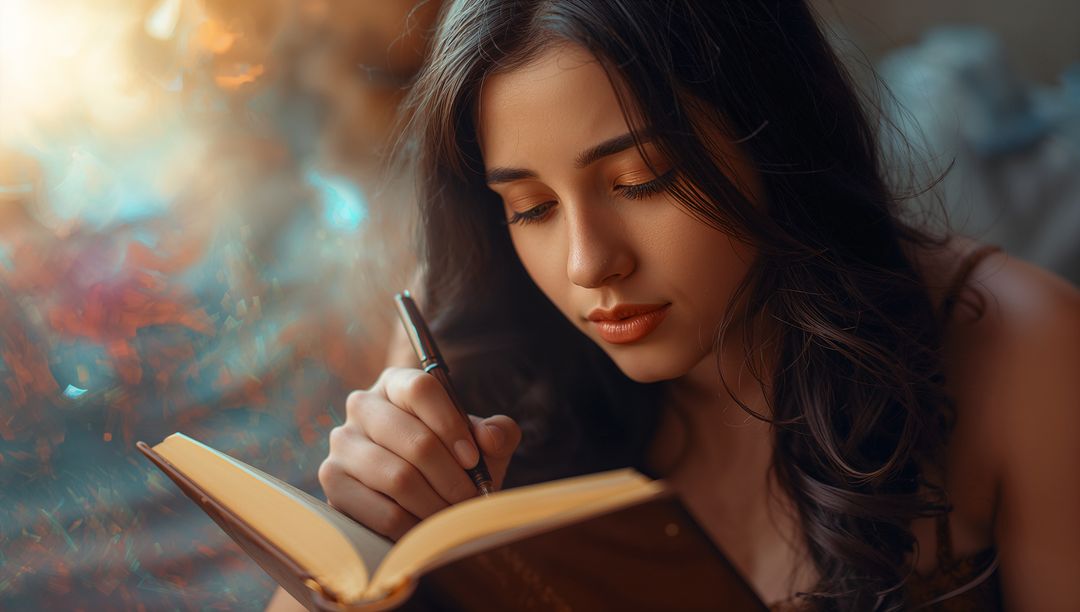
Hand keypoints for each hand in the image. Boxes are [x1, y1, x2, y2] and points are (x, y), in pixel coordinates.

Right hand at [318, 367, 521, 539]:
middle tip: (472, 498)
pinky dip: (416, 527)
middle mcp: (363, 405)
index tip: (473, 459)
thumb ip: (498, 433)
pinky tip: (429, 529)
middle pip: (415, 439)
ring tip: (455, 516)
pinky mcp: (333, 482)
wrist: (416, 498)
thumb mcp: (481, 444)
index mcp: (397, 384)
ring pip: (399, 478)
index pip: (422, 389)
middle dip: (452, 477)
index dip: (453, 425)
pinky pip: (383, 512)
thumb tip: (490, 436)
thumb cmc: (452, 463)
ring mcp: (342, 443)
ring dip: (437, 505)